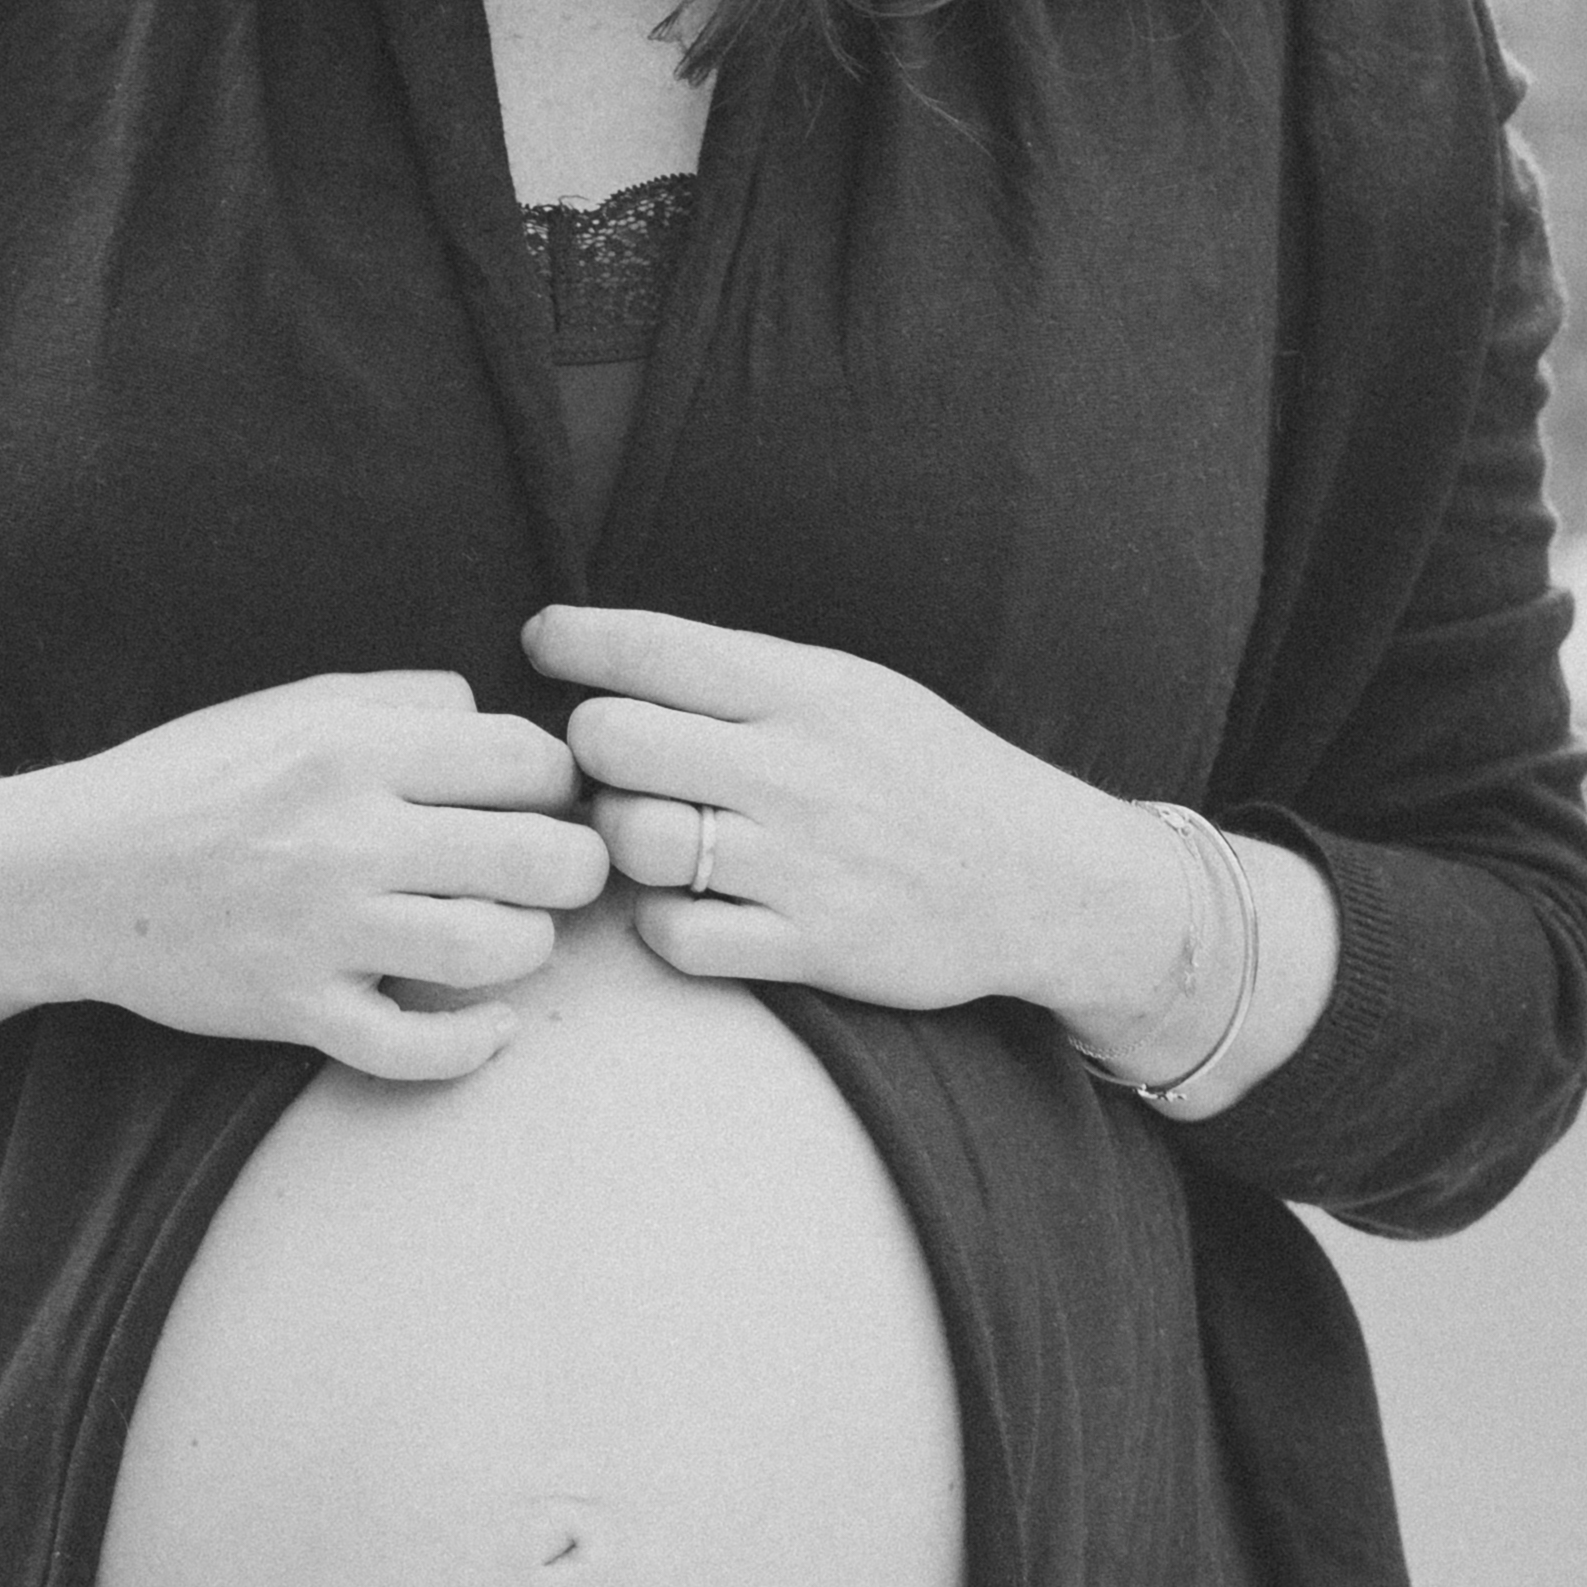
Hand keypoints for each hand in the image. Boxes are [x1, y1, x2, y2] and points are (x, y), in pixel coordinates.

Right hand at [42, 667, 611, 1080]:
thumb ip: (410, 701)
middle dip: (577, 866)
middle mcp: (344, 838)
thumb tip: (505, 721)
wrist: (69, 872)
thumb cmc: (197, 777)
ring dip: (531, 945)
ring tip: (512, 930)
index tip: (544, 798)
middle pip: (538, 858)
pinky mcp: (295, 1010)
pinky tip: (493, 1021)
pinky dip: (474, 1043)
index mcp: (352, 749)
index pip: (529, 760)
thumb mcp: (298, 704)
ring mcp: (320, 932)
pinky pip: (414, 1048)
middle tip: (560, 870)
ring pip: (494, 949)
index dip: (561, 781)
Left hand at [522, 602, 1174, 1026]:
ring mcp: (799, 862)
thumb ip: (742, 677)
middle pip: (610, 739)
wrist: (1040, 876)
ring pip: (628, 839)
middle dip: (590, 748)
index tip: (546, 645)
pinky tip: (690, 903)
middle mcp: (796, 769)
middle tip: (615, 762)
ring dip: (619, 838)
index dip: (569, 640)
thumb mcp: (854, 690)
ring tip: (652, 834)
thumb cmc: (928, 772)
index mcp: (807, 687)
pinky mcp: (807, 946)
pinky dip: (661, 922)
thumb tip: (607, 658)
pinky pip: (672, 935)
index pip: (645, 646)